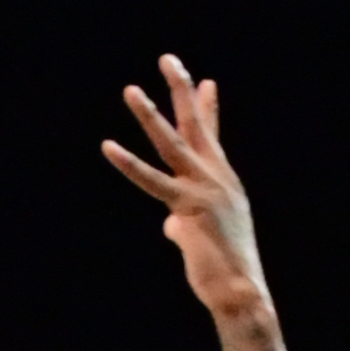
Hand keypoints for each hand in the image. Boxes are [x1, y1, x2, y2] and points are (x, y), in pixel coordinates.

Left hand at [98, 59, 273, 326]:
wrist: (240, 291)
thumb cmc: (223, 270)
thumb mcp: (203, 240)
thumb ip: (184, 223)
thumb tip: (170, 224)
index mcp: (224, 183)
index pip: (213, 137)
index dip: (207, 108)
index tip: (205, 81)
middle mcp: (218, 178)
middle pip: (196, 125)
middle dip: (182, 90)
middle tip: (168, 59)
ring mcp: (204, 189)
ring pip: (173, 143)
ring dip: (150, 115)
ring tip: (131, 90)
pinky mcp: (188, 207)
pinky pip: (152, 181)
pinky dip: (129, 164)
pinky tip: (109, 147)